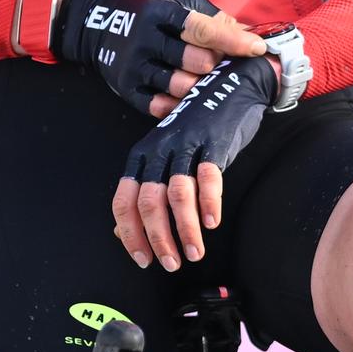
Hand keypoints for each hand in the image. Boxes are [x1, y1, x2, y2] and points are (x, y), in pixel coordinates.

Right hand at [52, 0, 266, 115]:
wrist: (97, 23)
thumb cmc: (149, 10)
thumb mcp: (178, 0)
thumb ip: (212, 17)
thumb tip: (248, 33)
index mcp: (162, 13)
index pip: (202, 29)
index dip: (232, 40)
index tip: (258, 48)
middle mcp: (146, 39)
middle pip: (195, 62)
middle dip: (216, 65)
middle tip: (223, 64)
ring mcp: (134, 66)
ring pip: (179, 86)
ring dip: (200, 86)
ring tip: (206, 81)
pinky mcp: (126, 88)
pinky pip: (159, 106)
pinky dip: (178, 104)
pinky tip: (187, 98)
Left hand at [111, 55, 277, 270]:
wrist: (231, 87)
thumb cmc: (198, 129)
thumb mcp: (166, 156)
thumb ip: (146, 191)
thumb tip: (121, 232)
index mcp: (143, 155)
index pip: (124, 199)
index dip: (130, 233)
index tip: (143, 259)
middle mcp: (160, 149)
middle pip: (150, 201)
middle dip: (159, 239)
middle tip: (171, 264)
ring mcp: (187, 143)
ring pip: (178, 193)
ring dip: (185, 230)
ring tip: (194, 252)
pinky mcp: (214, 141)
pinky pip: (208, 176)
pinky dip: (209, 203)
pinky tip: (211, 223)